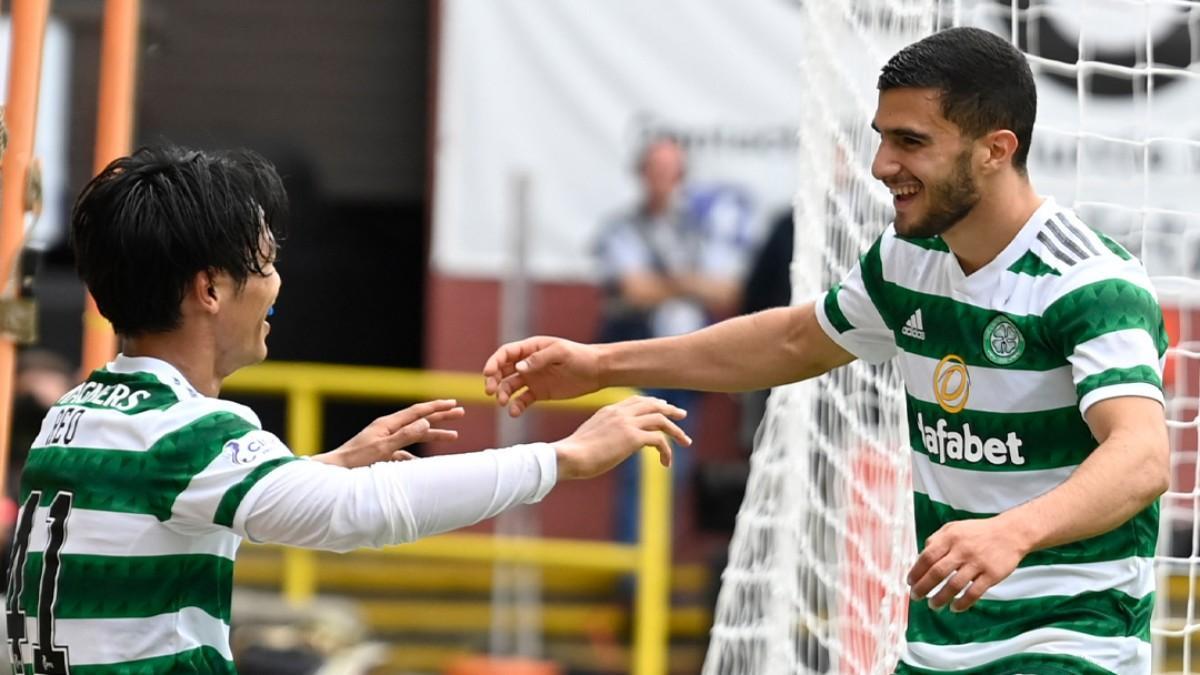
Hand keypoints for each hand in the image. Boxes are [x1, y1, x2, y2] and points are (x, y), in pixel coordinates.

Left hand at [313, 399, 464, 468]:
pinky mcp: (382, 454)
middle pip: (419, 420)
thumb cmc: (356, 461)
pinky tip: (423, 464)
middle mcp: (387, 429)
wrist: (334, 472)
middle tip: (460, 412)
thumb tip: (426, 423)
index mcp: (387, 424)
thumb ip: (405, 436)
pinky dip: (417, 456)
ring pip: (415, 436)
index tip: (453, 404)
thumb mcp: (383, 448)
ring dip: (434, 435)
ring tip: (453, 437)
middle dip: (441, 417)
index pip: (417, 412)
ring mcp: (385, 441)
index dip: (437, 408)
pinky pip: (405, 452)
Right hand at [483, 336, 602, 416]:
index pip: (506, 354)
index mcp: (531, 348)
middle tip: (491, 391)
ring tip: (503, 403)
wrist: (597, 372)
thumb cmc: (580, 356)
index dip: (494, 362)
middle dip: (493, 380)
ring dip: (503, 394)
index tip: (488, 374)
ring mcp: (532, 379)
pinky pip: (522, 400)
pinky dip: (516, 406)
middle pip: (502, 371)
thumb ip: (539, 359)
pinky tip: (514, 412)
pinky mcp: (538, 393)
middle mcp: (527, 363)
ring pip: (509, 386)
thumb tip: (518, 367)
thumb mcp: (561, 353)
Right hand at [554, 396, 689, 479]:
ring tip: (685, 442)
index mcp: (609, 410)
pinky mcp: (632, 438)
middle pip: (653, 405)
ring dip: (676, 431)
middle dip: (670, 410)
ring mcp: (627, 424)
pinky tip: (665, 462)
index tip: (664, 409)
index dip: (653, 403)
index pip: (637, 401)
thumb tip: (612, 446)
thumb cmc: (574, 454)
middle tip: (682, 416)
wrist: (569, 456)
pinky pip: (659, 440)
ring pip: (661, 420)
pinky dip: (666, 451)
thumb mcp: (591, 437)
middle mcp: (620, 413)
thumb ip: (604, 435)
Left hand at [907, 516, 1029, 611]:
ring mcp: (977, 562)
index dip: (916, 571)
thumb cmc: (977, 533)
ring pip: (954, 585)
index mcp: (950, 537)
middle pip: (937, 572)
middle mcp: (962, 549)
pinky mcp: (992, 574)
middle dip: (923, 587)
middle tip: (916, 597)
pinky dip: (962, 603)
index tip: (910, 583)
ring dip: (940, 598)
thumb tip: (919, 558)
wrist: (1010, 533)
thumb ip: (936, 540)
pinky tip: (954, 608)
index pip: (927, 556)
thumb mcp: (954, 528)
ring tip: (933, 606)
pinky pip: (974, 593)